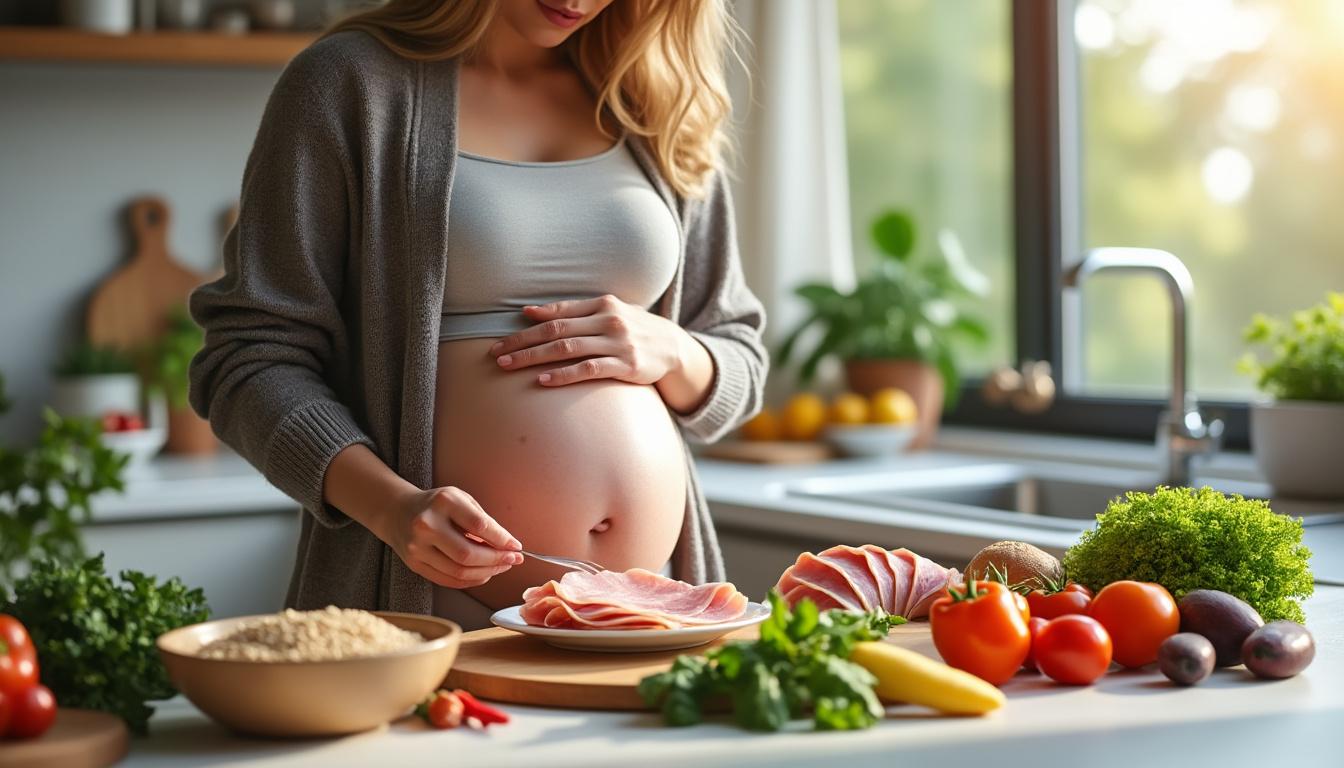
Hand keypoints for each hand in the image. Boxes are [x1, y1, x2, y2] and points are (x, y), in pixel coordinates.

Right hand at [385, 486, 522, 588]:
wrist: (397, 511)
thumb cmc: (436, 504)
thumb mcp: (461, 499)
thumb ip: (482, 520)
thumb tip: (508, 545)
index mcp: (443, 502)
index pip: (479, 525)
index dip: (502, 539)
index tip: (516, 546)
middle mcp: (427, 525)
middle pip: (468, 554)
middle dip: (496, 560)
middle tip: (513, 560)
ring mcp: (417, 547)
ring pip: (459, 571)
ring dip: (487, 572)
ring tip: (501, 567)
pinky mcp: (414, 564)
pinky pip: (448, 580)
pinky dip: (470, 580)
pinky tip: (483, 574)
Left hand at [489, 294, 690, 386]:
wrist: (674, 348)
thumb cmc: (633, 330)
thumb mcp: (608, 313)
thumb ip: (573, 311)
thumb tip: (530, 312)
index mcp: (603, 304)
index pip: (558, 313)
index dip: (527, 326)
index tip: (501, 338)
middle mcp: (609, 320)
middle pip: (556, 330)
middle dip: (522, 343)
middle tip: (496, 355)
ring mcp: (618, 343)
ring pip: (567, 348)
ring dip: (534, 357)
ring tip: (510, 366)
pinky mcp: (626, 366)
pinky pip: (588, 369)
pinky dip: (563, 374)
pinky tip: (543, 380)